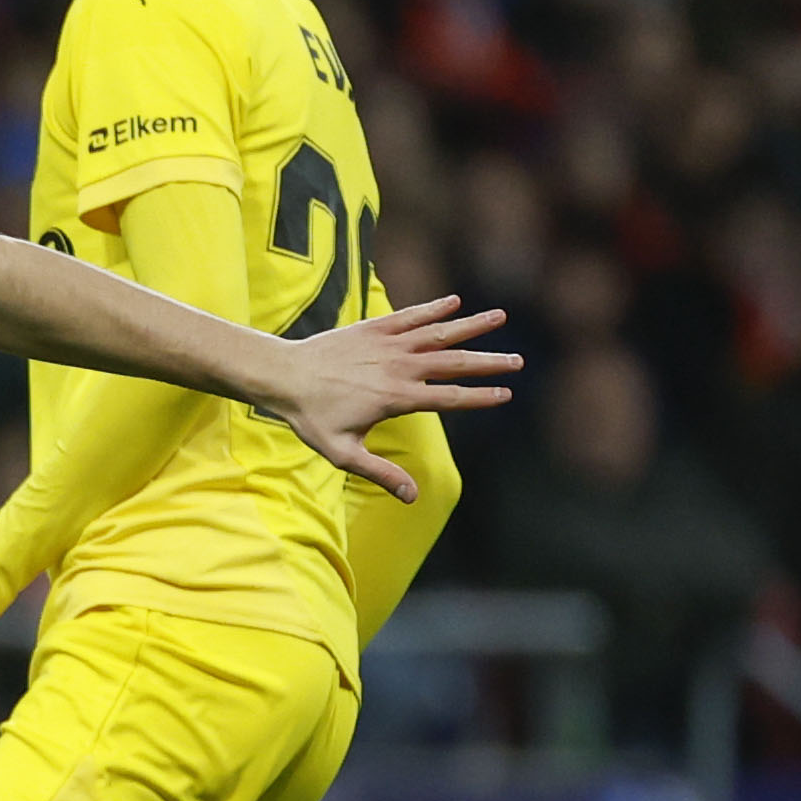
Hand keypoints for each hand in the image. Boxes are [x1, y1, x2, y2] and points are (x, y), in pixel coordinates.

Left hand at [272, 296, 519, 499]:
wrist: (282, 376)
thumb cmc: (310, 418)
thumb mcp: (343, 453)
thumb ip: (380, 473)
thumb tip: (412, 498)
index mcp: (396, 398)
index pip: (449, 398)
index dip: (480, 397)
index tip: (507, 395)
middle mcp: (398, 367)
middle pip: (453, 363)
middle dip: (489, 362)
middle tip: (518, 361)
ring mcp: (387, 344)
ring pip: (437, 332)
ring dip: (470, 325)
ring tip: (500, 316)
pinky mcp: (373, 327)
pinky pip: (409, 315)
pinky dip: (432, 308)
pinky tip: (454, 301)